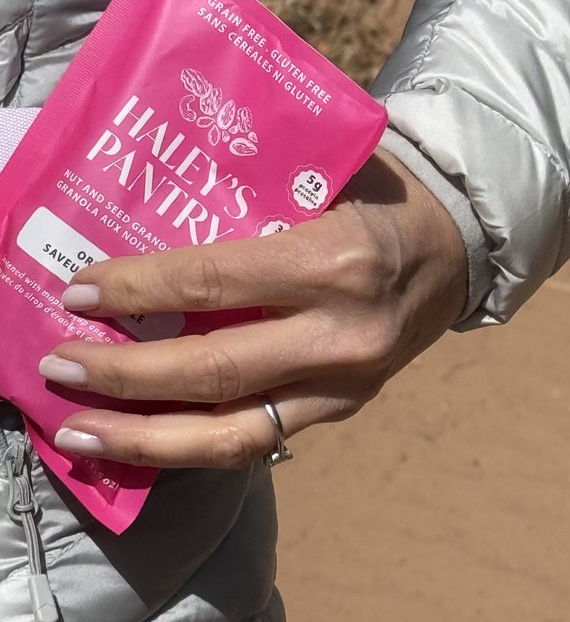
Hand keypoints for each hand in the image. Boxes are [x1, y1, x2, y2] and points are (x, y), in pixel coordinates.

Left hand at [39, 150, 467, 467]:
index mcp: (334, 261)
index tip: (78, 290)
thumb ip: (248, 198)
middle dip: (123, 376)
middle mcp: (341, 335)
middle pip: (212, 371)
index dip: (137, 291)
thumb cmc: (380, 194)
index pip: (213, 283)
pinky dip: (192, 447)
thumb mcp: (322, 174)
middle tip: (57, 366)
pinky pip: (258, 440)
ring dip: (145, 439)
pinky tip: (141, 443)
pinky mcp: (345, 410)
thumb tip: (143, 218)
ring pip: (232, 433)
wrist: (460, 246)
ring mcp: (346, 385)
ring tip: (78, 435)